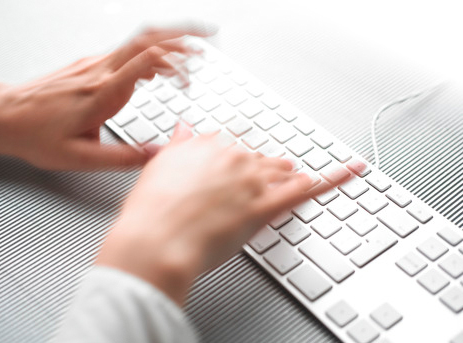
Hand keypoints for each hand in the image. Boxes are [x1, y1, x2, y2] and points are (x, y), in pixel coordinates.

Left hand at [0, 26, 211, 169]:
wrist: (3, 115)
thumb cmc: (35, 135)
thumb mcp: (79, 158)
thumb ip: (122, 159)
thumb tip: (158, 157)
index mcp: (101, 93)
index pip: (145, 60)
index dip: (175, 60)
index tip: (193, 71)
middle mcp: (99, 71)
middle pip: (147, 38)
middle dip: (182, 34)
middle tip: (208, 37)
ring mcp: (93, 64)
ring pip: (137, 40)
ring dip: (169, 41)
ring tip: (191, 53)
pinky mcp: (88, 65)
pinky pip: (126, 51)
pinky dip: (150, 52)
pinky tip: (158, 67)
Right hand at [95, 124, 349, 304]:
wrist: (156, 239)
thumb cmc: (152, 210)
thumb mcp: (158, 167)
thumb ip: (177, 144)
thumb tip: (183, 126)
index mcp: (206, 145)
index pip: (233, 144)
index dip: (237, 158)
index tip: (240, 162)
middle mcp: (233, 158)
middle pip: (261, 158)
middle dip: (264, 169)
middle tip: (264, 179)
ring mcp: (252, 181)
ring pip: (281, 172)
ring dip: (287, 176)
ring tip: (293, 178)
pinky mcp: (265, 206)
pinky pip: (306, 190)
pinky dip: (334, 179)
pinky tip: (351, 170)